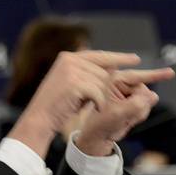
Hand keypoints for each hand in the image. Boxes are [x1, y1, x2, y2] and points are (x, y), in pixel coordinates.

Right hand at [7, 50, 141, 156]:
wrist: (39, 118)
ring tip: (85, 105)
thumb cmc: (56, 106)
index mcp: (68, 57)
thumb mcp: (69, 84)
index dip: (119, 58)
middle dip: (104, 89)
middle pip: (103, 72)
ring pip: (103, 83)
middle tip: (93, 102)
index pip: (99, 55)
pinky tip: (91, 108)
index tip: (135, 59)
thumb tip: (108, 69)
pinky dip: (99, 103)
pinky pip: (99, 93)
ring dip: (100, 98)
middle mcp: (70, 60)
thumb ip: (85, 74)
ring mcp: (72, 70)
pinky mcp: (75, 83)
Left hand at [75, 66, 174, 155]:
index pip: (135, 77)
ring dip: (139, 111)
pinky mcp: (134, 100)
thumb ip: (135, 105)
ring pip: (147, 99)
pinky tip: (129, 119)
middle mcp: (121, 83)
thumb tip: (154, 96)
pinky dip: (140, 114)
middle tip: (125, 116)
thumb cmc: (100, 123)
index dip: (155, 75)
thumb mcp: (116, 115)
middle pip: (143, 90)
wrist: (99, 135)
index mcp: (112, 80)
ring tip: (124, 118)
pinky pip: (146, 106)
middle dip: (139, 104)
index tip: (171, 73)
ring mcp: (128, 91)